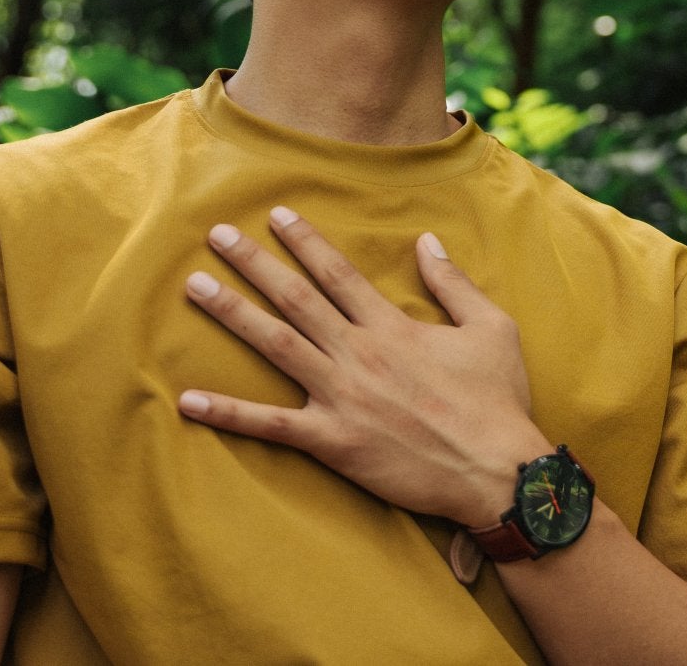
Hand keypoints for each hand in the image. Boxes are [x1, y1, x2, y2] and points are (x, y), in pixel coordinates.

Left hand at [176, 207, 547, 526]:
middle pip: (295, 298)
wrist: (496, 471)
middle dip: (253, 262)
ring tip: (195, 286)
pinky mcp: (333, 441)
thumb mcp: (492, 328)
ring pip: (276, 345)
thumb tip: (427, 241)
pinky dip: (228, 412)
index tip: (275, 215)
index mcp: (393, 326)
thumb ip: (453, 283)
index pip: (337, 273)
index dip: (305, 241)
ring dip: (232, 313)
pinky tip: (188, 399)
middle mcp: (360, 353)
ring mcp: (341, 397)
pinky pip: (270, 425)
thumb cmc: (497, 400)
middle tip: (216, 235)